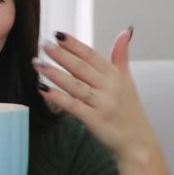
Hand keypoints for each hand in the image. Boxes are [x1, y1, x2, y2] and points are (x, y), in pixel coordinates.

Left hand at [32, 27, 157, 162]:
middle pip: (81, 67)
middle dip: (60, 55)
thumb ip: (121, 56)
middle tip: (43, 45)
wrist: (137, 142)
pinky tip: (42, 89)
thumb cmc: (128, 110)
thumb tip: (125, 32)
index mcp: (114, 75)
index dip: (74, 44)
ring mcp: (101, 103)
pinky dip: (57, 97)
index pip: (91, 55)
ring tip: (37, 64)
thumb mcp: (127, 80)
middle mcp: (109, 87)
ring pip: (74, 85)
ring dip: (54, 73)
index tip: (57, 35)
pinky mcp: (94, 119)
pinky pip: (72, 105)